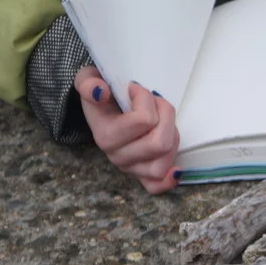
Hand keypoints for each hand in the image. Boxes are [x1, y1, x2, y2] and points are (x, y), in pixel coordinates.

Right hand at [76, 67, 179, 193]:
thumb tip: (101, 92)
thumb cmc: (100, 91)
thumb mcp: (89, 79)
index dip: (146, 99)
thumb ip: (89, 84)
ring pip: (165, 160)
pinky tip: (176, 169)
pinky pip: (156, 186)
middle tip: (156, 102)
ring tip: (162, 120)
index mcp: (105, 134)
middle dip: (166, 115)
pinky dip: (169, 179)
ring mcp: (130, 167)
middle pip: (160, 143)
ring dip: (172, 136)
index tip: (135, 89)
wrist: (99, 103)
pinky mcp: (140, 174)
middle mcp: (116, 156)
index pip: (144, 120)